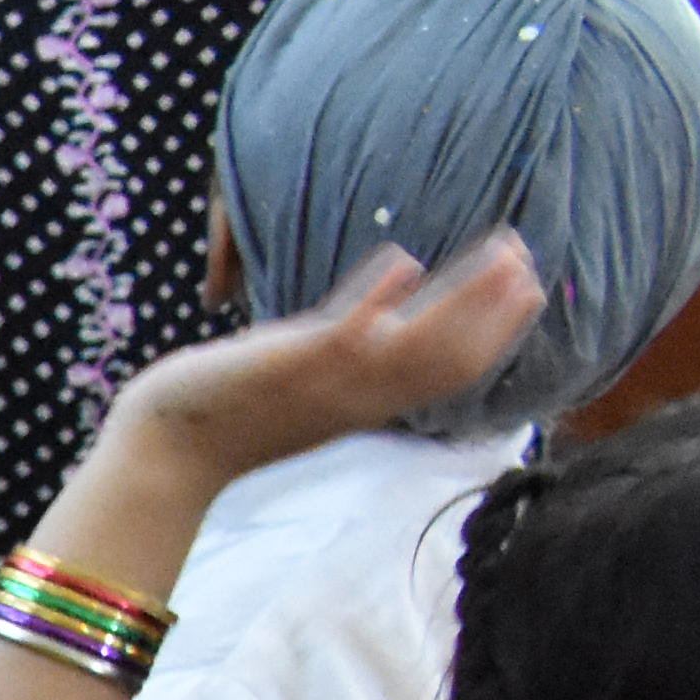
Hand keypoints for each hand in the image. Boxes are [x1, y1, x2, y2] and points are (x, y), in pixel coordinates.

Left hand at [100, 239, 549, 503]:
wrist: (167, 451)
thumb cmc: (234, 411)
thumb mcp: (313, 381)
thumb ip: (356, 348)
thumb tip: (394, 309)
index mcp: (368, 401)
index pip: (453, 371)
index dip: (498, 330)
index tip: (531, 286)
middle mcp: (358, 398)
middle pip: (450, 358)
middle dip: (495, 308)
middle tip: (528, 257)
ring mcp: (326, 384)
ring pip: (415, 344)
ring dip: (463, 296)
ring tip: (503, 249)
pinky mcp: (286, 368)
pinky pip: (342, 333)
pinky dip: (375, 298)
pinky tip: (405, 260)